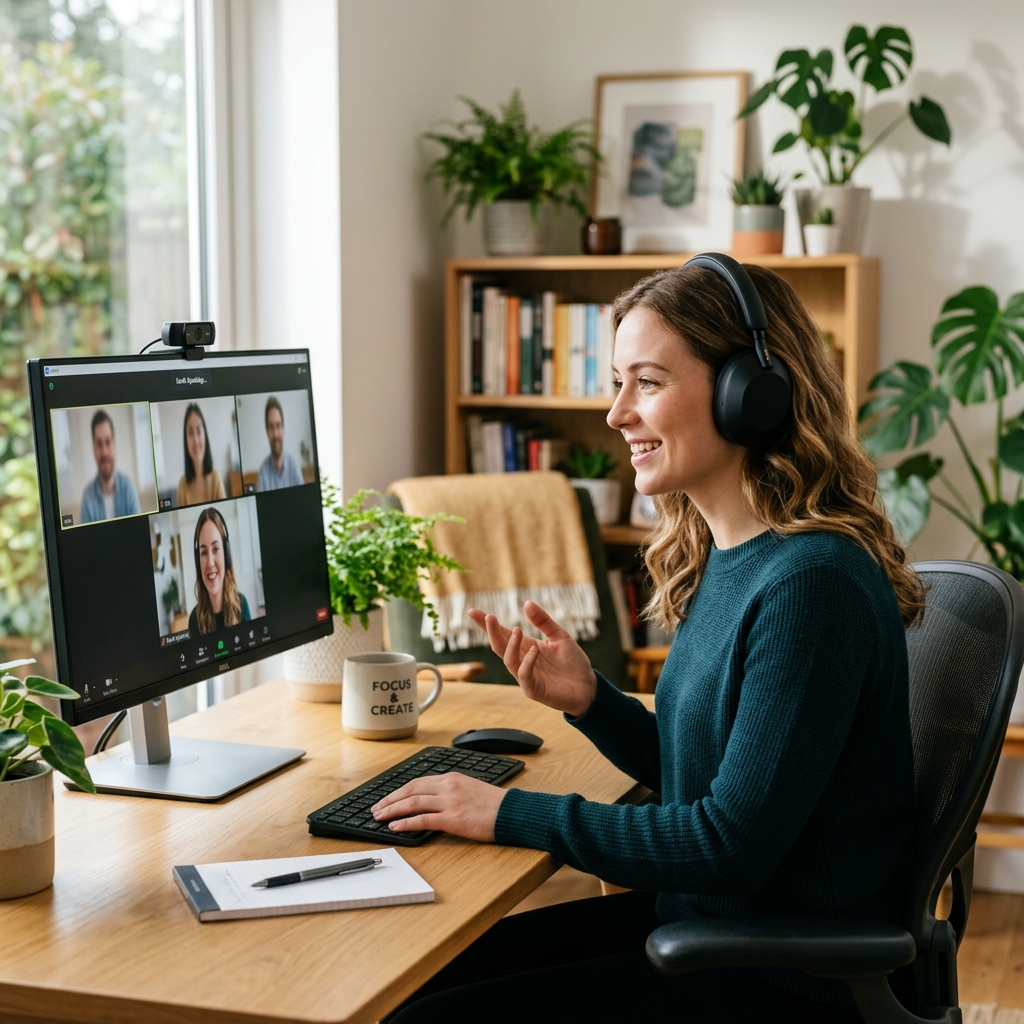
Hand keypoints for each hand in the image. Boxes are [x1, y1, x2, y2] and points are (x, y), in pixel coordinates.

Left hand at [371, 772, 504, 841]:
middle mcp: (448, 786)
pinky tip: (395, 827)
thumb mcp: (470, 789)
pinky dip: (406, 823)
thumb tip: (432, 801)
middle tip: (376, 809)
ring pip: (412, 803)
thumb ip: (451, 792)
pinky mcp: (453, 818)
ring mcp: (450, 801)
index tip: (387, 799)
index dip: (398, 791)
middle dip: (390, 800)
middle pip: (410, 790)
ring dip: (392, 810)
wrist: (512, 812)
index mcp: (451, 778)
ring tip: (380, 818)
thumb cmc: (494, 804)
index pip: (417, 782)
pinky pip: (423, 819)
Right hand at [468, 601, 596, 717]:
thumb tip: (527, 603)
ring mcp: (526, 676)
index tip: (472, 612)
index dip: (487, 625)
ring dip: (511, 645)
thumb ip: (544, 622)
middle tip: (489, 617)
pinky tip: (534, 650)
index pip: (503, 634)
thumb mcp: (560, 637)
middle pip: (499, 646)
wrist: (588, 688)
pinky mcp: (534, 689)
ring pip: (509, 660)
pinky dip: (527, 662)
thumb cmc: (573, 663)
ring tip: (517, 630)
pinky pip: (524, 675)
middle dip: (492, 632)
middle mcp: (522, 661)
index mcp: (526, 647)